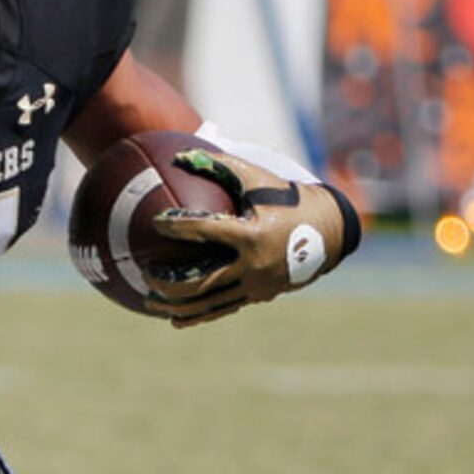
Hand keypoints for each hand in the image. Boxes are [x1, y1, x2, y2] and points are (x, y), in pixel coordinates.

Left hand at [146, 147, 359, 327]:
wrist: (329, 231)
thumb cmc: (287, 198)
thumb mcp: (258, 178)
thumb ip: (220, 166)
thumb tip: (181, 156)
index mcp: (252, 234)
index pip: (205, 230)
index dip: (178, 225)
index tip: (156, 221)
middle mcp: (253, 265)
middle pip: (199, 281)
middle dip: (166, 280)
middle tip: (144, 272)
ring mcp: (257, 285)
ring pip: (208, 303)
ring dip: (175, 305)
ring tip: (148, 300)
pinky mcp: (259, 297)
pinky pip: (222, 309)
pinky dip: (197, 315)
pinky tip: (173, 318)